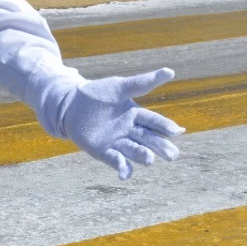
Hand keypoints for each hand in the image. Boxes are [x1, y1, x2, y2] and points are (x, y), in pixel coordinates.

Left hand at [58, 68, 184, 179]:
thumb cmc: (97, 93)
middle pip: (149, 140)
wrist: (69, 103)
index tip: (177, 131)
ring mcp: (117, 142)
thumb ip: (142, 82)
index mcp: (136, 115)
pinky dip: (121, 167)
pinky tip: (124, 174)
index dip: (165, 126)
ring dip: (143, 155)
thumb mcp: (119, 87)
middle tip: (172, 155)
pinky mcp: (103, 151)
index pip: (154, 122)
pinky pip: (115, 160)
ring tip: (150, 159)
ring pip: (134, 151)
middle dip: (160, 147)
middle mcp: (130, 131)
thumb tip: (171, 71)